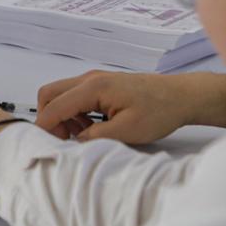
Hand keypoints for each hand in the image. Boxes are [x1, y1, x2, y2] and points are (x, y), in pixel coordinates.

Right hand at [36, 70, 225, 144]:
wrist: (180, 96)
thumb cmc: (157, 112)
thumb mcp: (127, 131)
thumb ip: (95, 137)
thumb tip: (72, 142)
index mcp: (93, 87)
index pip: (54, 105)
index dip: (45, 127)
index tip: (47, 147)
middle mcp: (89, 78)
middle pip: (50, 93)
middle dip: (48, 118)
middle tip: (62, 141)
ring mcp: (95, 79)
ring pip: (62, 94)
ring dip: (61, 116)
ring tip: (79, 136)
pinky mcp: (102, 84)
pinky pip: (75, 95)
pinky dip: (73, 111)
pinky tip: (89, 127)